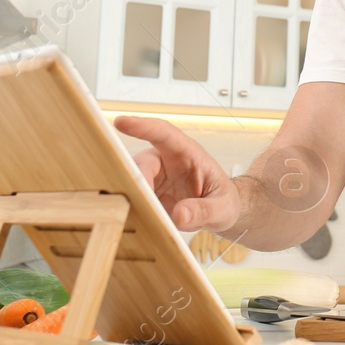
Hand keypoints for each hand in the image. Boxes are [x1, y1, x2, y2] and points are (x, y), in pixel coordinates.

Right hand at [114, 115, 241, 232]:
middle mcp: (165, 162)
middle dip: (137, 180)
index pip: (163, 133)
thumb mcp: (223, 207)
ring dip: (131, 198)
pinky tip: (135, 223)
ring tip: (140, 215)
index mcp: (187, 153)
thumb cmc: (222, 200)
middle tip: (141, 200)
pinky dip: (130, 210)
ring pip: (132, 182)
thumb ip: (205, 210)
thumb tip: (180, 215)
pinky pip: (132, 199)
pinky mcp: (146, 195)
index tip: (121, 121)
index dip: (142, 126)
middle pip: (141, 163)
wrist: (218, 212)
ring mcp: (153, 179)